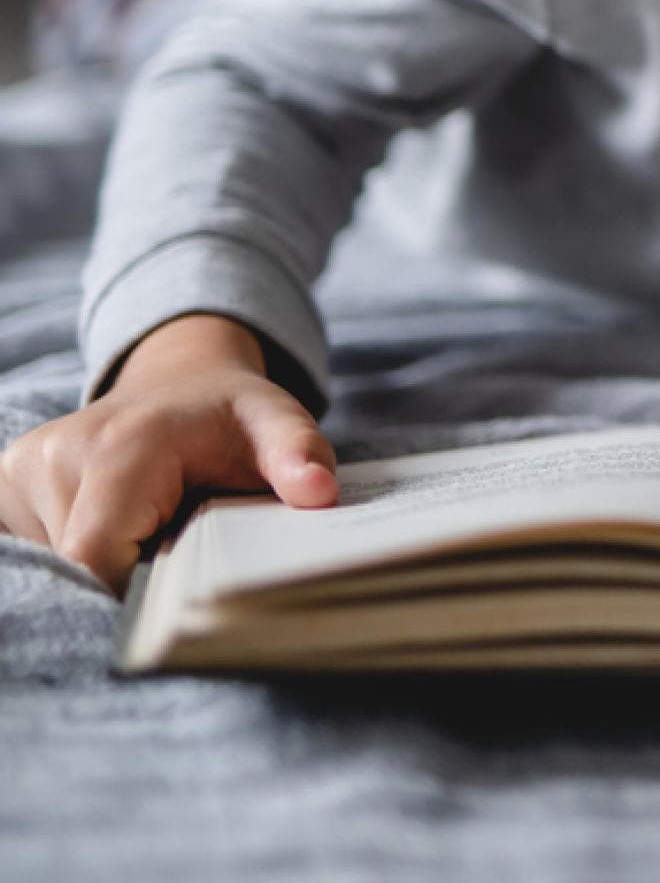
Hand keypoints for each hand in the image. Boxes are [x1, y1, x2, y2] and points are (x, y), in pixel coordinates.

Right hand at [0, 313, 336, 596]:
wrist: (179, 378)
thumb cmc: (229, 414)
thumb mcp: (275, 422)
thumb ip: (299, 453)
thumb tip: (320, 494)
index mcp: (122, 442)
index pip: (97, 554)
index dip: (133, 589)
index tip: (178, 587)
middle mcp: (56, 453)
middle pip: (71, 568)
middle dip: (119, 584)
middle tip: (169, 563)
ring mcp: (19, 471)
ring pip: (48, 567)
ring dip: (97, 571)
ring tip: (145, 538)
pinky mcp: (4, 488)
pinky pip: (31, 554)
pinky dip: (70, 562)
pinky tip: (115, 537)